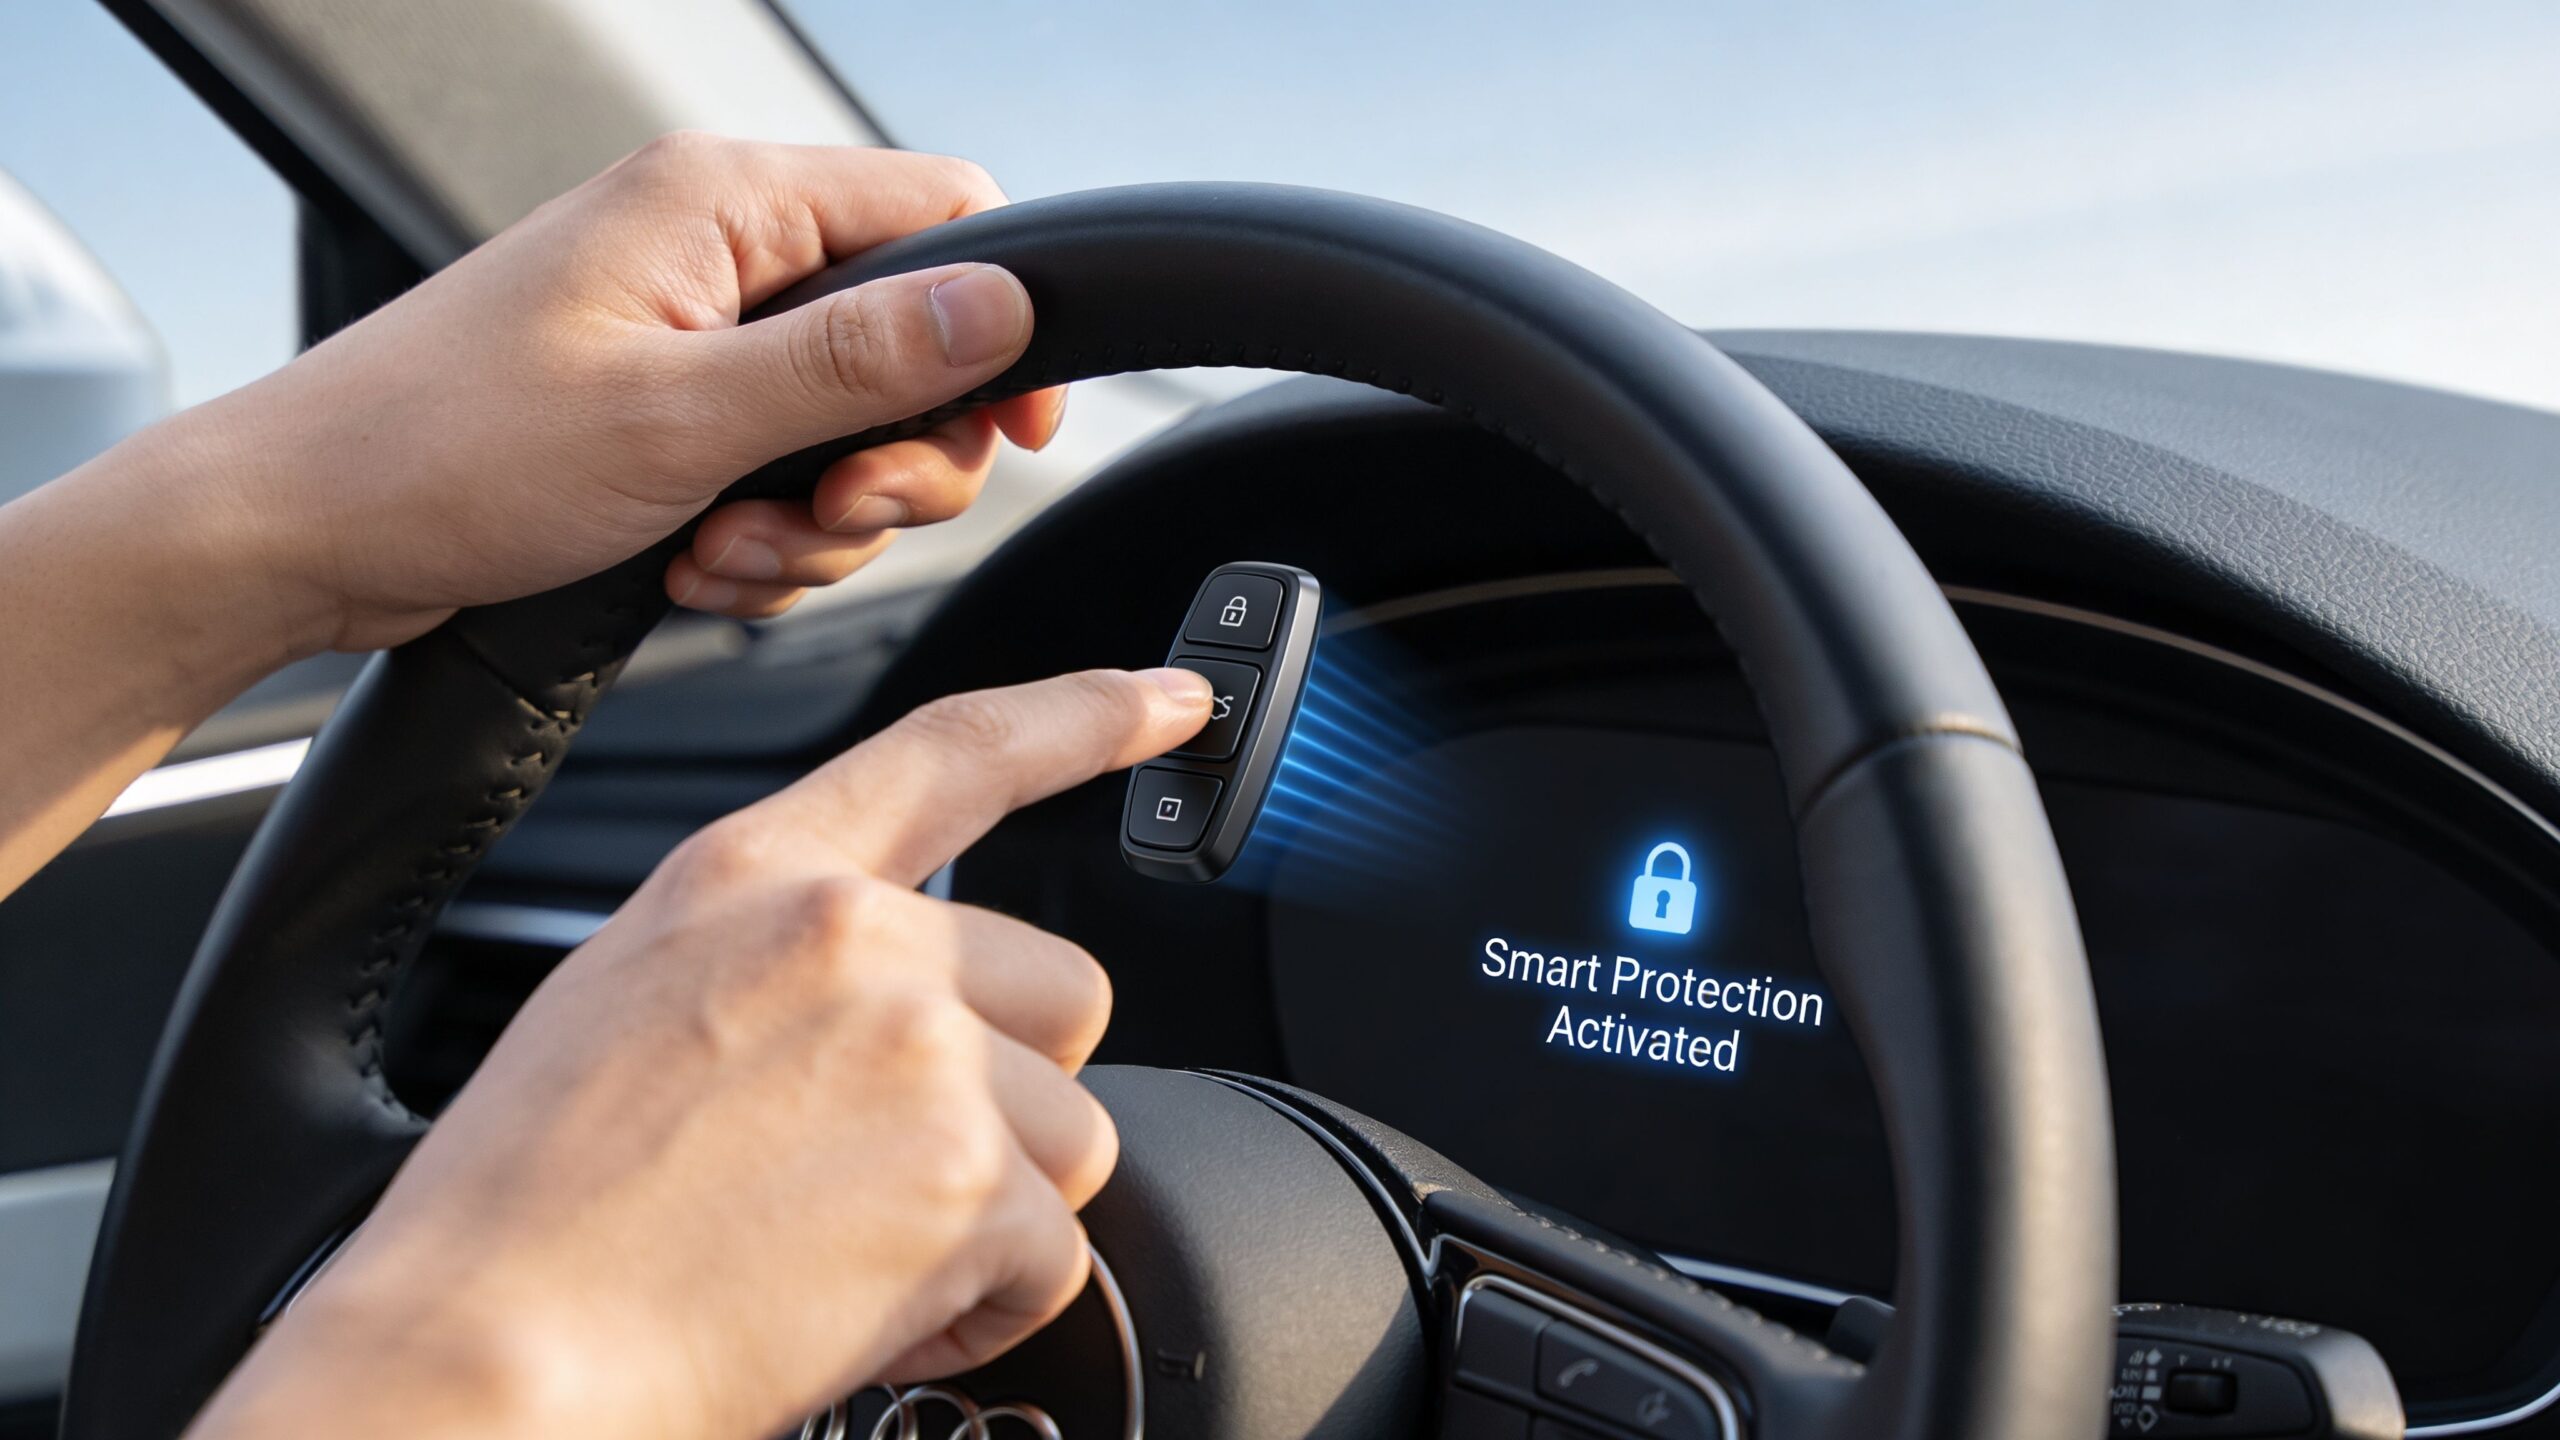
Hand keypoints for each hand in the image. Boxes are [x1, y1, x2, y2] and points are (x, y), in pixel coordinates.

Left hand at [159, 133, 1063, 648]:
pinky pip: (782, 477)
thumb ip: (855, 361)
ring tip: (722, 552)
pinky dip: (760, 539)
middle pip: (913, 346)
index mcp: (724, 203)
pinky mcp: (666, 408)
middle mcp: (716, 252)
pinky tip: (690, 562)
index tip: (1010, 432)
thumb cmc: (442, 452)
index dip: (1001, 327)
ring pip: (850, 431)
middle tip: (829, 512)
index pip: (945, 215)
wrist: (305, 533)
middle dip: (889, 462)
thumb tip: (1000, 308)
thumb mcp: (681, 418)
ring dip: (815, 521)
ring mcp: (691, 333)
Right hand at [185, 667, 1215, 1439]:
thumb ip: (778, 964)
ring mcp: (920, 1052)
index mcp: (756, 880)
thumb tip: (887, 998)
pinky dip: (982, 1311)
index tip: (1171, 699)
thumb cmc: (522, 1220)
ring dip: (992, 1216)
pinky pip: (1054, 1256)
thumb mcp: (628, 1006)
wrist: (480, 1361)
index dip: (1085, 715)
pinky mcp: (966, 1180)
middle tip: (885, 1176)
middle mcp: (853, 941)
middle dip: (1009, 1098)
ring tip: (846, 1258)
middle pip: (1061, 995)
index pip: (955, 752)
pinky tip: (864, 1318)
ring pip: (1070, 1137)